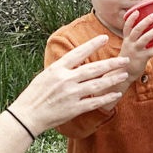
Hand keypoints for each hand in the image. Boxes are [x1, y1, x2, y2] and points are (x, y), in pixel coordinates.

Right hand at [11, 35, 128, 132]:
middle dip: (111, 64)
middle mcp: (65, 79)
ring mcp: (71, 94)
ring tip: (124, 74)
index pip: (78, 53)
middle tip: (124, 59)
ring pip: (97, 84)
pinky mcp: (74, 108)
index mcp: (57, 68)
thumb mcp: (45, 76)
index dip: (93, 45)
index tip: (105, 38)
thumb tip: (75, 62)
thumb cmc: (35, 95)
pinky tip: (116, 94)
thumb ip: (62, 69)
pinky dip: (106, 98)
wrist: (28, 115)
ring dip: (112, 79)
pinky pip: (94, 102)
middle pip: (93, 69)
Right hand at [120, 11, 152, 82]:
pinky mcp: (142, 58)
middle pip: (136, 30)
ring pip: (144, 39)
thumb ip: (134, 40)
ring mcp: (135, 51)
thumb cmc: (129, 59)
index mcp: (126, 40)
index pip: (127, 26)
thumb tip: (145, 32)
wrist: (123, 74)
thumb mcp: (128, 47)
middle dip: (145, 22)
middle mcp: (130, 43)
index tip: (137, 11)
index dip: (132, 18)